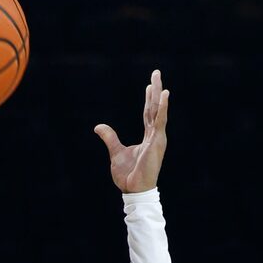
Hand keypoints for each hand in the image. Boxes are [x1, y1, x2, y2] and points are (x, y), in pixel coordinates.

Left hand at [94, 68, 169, 192]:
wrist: (133, 189)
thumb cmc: (128, 175)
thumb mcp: (115, 152)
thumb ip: (110, 137)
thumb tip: (98, 126)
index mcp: (148, 138)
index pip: (148, 114)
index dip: (149, 99)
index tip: (149, 86)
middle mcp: (155, 135)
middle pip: (155, 108)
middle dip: (155, 90)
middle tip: (156, 73)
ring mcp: (157, 138)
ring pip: (158, 110)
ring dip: (159, 93)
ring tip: (158, 79)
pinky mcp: (157, 141)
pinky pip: (160, 121)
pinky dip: (163, 107)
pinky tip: (164, 94)